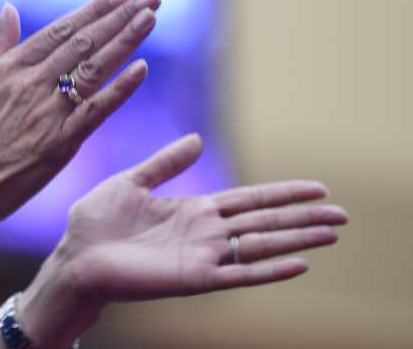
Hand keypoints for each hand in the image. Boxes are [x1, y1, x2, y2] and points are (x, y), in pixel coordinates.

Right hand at [0, 0, 161, 234]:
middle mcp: (33, 84)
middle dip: (120, 17)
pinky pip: (97, 110)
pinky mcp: (62, 142)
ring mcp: (49, 112)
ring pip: (94, 68)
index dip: (94, 10)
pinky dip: (120, 88)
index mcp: (11, 68)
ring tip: (151, 18)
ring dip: (126, 41)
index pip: (61, 30)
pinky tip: (142, 68)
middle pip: (84, 43)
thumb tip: (9, 8)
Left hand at [59, 134, 345, 300]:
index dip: (281, 193)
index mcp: (192, 210)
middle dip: (302, 217)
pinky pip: (239, 274)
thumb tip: (198, 139)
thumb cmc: (95, 222)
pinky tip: (301, 264)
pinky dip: (270, 270)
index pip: (248, 200)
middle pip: (264, 223)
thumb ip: (165, 164)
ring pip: (260, 246)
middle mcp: (204, 234)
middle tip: (343, 213)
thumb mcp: (131, 182)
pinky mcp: (193, 279)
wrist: (74, 256)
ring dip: (297, 240)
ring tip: (333, 233)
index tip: (316, 187)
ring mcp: (202, 257)